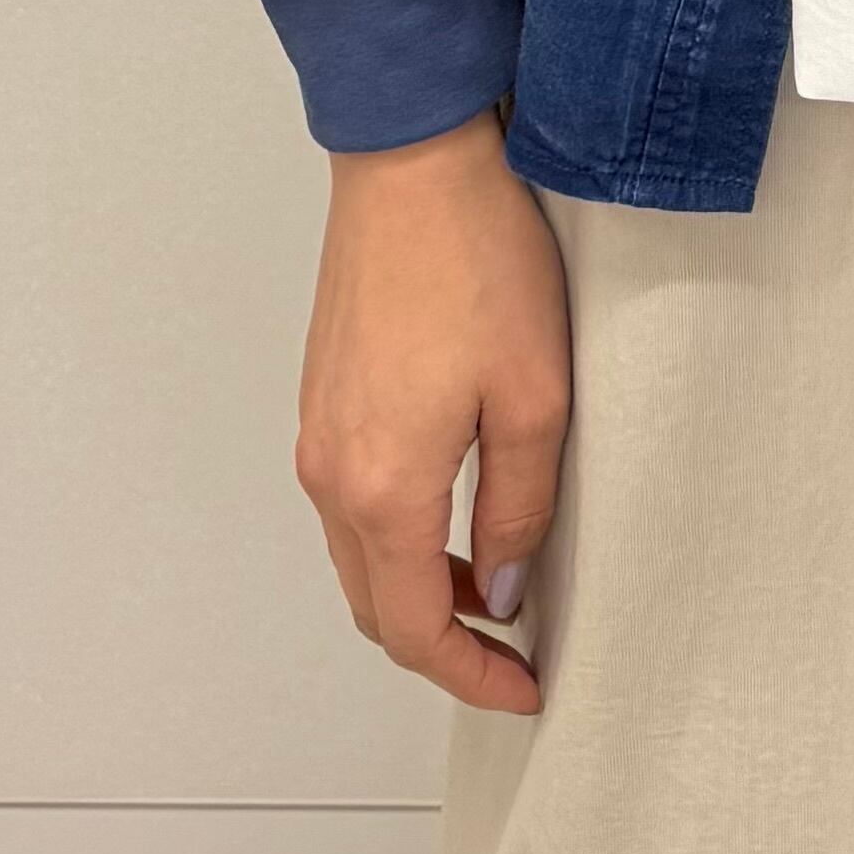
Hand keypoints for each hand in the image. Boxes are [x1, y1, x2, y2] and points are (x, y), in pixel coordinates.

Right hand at [293, 109, 566, 715]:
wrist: (413, 165)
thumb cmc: (478, 264)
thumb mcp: (535, 397)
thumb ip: (521, 509)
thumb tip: (504, 589)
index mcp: (382, 488)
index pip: (414, 628)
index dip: (470, 675)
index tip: (525, 689)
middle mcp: (330, 474)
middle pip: (374, 606)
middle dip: (441, 647)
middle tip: (514, 658)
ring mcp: (317, 437)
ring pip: (360, 558)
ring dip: (420, 592)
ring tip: (498, 593)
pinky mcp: (323, 402)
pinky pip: (352, 506)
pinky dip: (399, 540)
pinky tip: (459, 520)